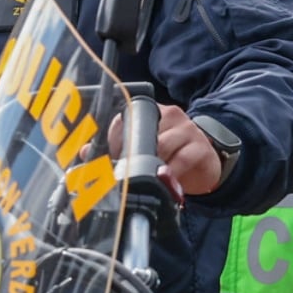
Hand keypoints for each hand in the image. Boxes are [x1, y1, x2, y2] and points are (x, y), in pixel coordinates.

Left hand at [108, 104, 223, 195]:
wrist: (206, 160)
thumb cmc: (171, 152)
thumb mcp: (145, 147)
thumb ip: (116, 147)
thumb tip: (85, 151)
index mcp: (152, 111)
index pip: (127, 117)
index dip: (114, 137)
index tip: (108, 156)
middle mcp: (170, 115)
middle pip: (144, 132)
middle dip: (131, 155)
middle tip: (123, 172)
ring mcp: (187, 130)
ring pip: (162, 146)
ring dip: (151, 164)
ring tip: (143, 178)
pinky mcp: (201, 148)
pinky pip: (182, 160)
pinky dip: (170, 173)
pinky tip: (164, 181)